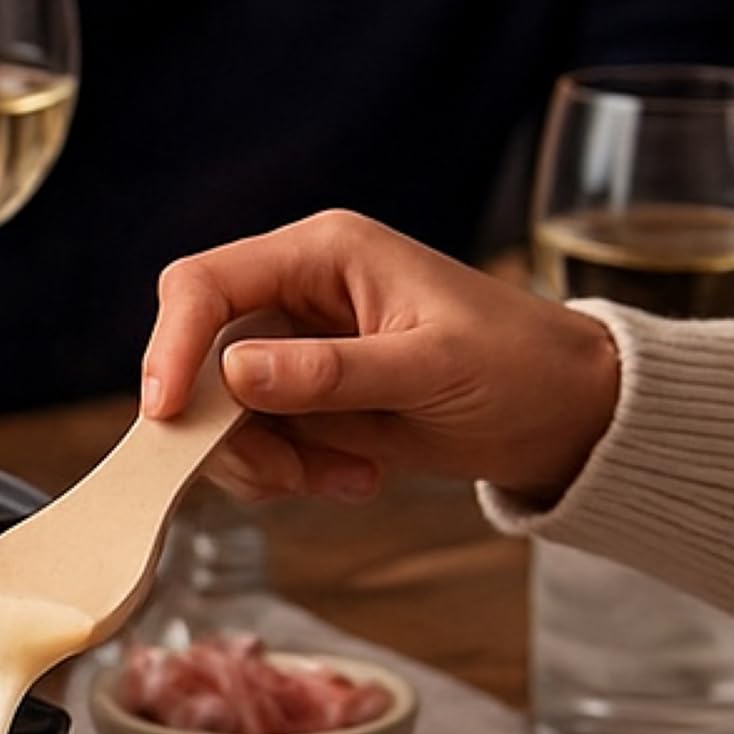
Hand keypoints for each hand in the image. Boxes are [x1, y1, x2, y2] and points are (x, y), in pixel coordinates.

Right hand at [141, 210, 620, 504]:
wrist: (567, 415)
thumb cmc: (520, 368)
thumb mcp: (432, 368)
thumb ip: (330, 373)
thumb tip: (233, 376)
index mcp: (321, 254)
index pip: (204, 285)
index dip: (172, 345)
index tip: (166, 416)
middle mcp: (295, 295)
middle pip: (198, 358)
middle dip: (228, 428)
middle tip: (282, 476)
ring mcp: (294, 351)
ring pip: (218, 413)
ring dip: (266, 461)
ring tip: (342, 479)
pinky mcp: (303, 401)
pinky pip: (254, 444)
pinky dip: (288, 475)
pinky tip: (353, 478)